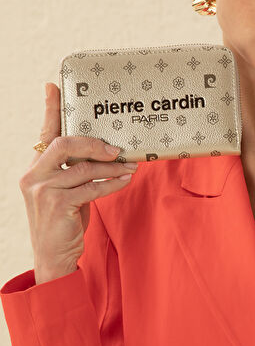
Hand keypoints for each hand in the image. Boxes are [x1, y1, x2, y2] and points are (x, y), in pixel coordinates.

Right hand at [19, 82, 137, 283]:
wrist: (53, 259)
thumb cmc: (65, 223)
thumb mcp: (67, 192)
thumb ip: (75, 171)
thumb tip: (105, 150)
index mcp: (35, 168)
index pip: (45, 133)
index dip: (50, 109)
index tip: (53, 86)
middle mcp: (33, 175)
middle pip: (64, 143)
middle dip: (94, 142)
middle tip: (116, 148)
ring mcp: (43, 190)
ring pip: (83, 167)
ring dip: (111, 166)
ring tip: (130, 165)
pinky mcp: (57, 205)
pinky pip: (92, 187)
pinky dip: (112, 183)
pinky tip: (125, 179)